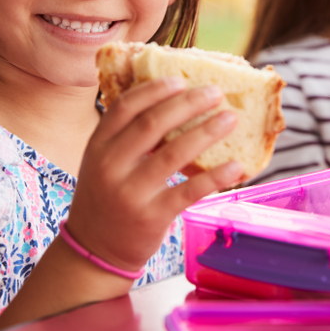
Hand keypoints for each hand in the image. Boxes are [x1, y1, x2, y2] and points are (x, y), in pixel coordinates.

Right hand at [65, 77, 243, 275]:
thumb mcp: (102, 164)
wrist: (93, 251)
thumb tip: (173, 104)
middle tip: (216, 93)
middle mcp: (111, 167)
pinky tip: (236, 166)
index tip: (180, 79)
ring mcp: (130, 193)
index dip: (154, 90)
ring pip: (174, 154)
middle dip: (187, 104)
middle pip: (152, 124)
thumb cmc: (107, 199)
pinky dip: (216, 177)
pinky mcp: (152, 217)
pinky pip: (189, 191)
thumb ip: (126, 138)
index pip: (125, 107)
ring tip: (230, 118)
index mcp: (98, 146)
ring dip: (206, 132)